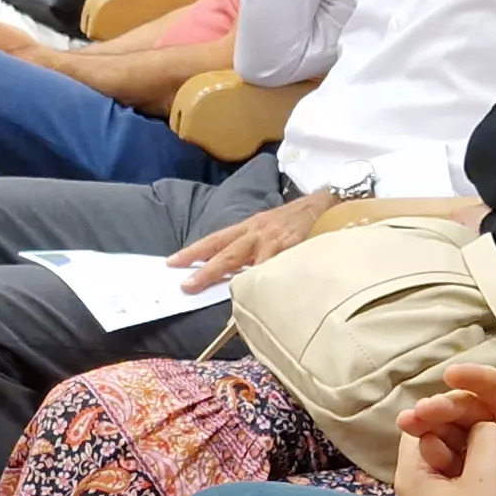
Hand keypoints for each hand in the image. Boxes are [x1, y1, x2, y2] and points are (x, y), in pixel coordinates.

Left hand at [166, 190, 331, 291]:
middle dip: (205, 270)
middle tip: (186, 286)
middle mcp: (256, 231)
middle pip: (226, 251)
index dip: (194, 251)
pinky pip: (276, 264)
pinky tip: (256, 289)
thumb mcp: (266, 230)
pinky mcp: (293, 245)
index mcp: (247, 228)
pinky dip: (266, 277)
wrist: (324, 203)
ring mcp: (274, 239)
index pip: (215, 239)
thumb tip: (230, 273)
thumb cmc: (293, 222)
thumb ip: (250, 250)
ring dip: (232, 276)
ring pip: (248, 259)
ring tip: (219, 292)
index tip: (172, 263)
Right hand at [394, 363, 495, 495]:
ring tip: (408, 428)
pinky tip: (416, 455)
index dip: (473, 378)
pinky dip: (428, 456)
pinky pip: (443, 462)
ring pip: (447, 432)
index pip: (494, 389)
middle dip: (439, 407)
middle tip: (418, 413)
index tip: (450, 374)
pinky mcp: (466, 477)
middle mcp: (494, 428)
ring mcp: (477, 453)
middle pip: (462, 409)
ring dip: (427, 428)